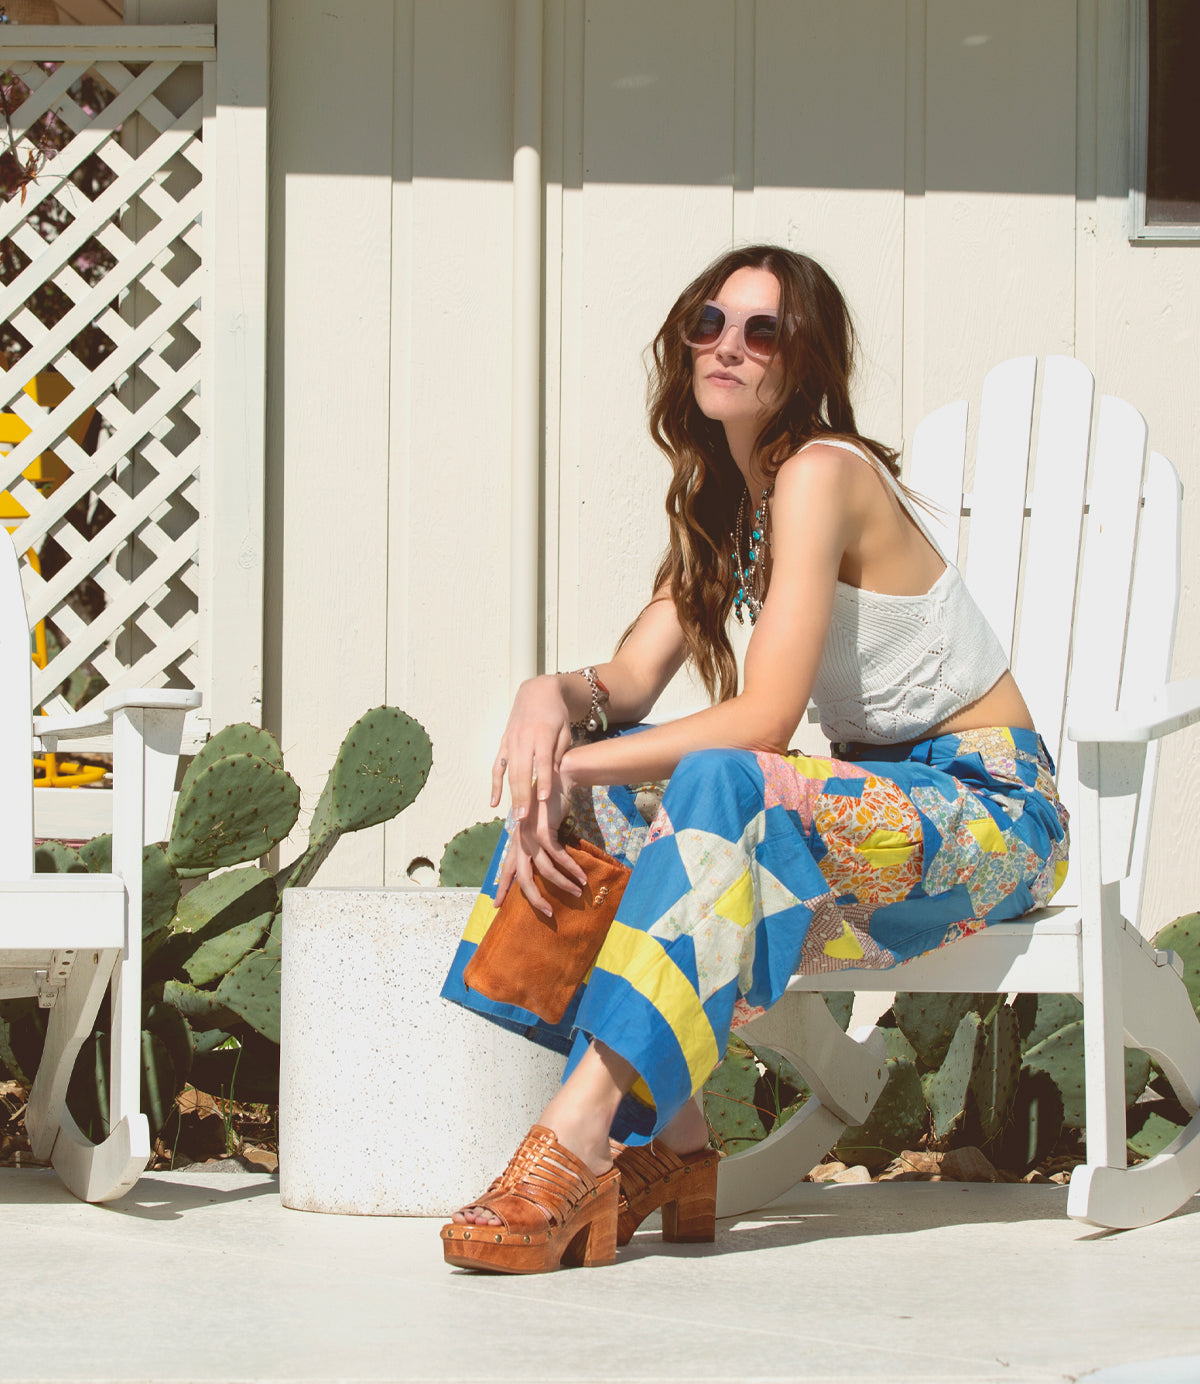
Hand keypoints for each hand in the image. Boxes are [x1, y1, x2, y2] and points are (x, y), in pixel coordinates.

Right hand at [491, 674, 575, 821]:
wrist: (537, 693)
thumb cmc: (556, 714)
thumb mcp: (565, 731)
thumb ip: (558, 754)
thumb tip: (554, 779)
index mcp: (542, 734)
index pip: (542, 761)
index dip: (543, 781)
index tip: (544, 800)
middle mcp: (523, 739)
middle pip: (522, 771)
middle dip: (523, 795)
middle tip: (525, 817)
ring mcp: (510, 742)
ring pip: (509, 772)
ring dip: (511, 795)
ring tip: (516, 815)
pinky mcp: (503, 744)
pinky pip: (497, 767)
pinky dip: (495, 785)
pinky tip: (494, 802)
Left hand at [495, 759, 586, 916]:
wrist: (559, 779)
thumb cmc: (552, 804)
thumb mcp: (542, 827)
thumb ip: (539, 845)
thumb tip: (545, 865)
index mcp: (517, 840)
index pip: (507, 869)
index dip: (502, 888)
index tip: (497, 906)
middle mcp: (520, 839)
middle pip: (522, 876)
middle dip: (533, 897)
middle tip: (547, 912)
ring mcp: (530, 835)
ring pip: (544, 869)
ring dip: (562, 883)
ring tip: (577, 892)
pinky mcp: (545, 830)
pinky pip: (558, 856)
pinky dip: (571, 868)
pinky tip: (582, 876)